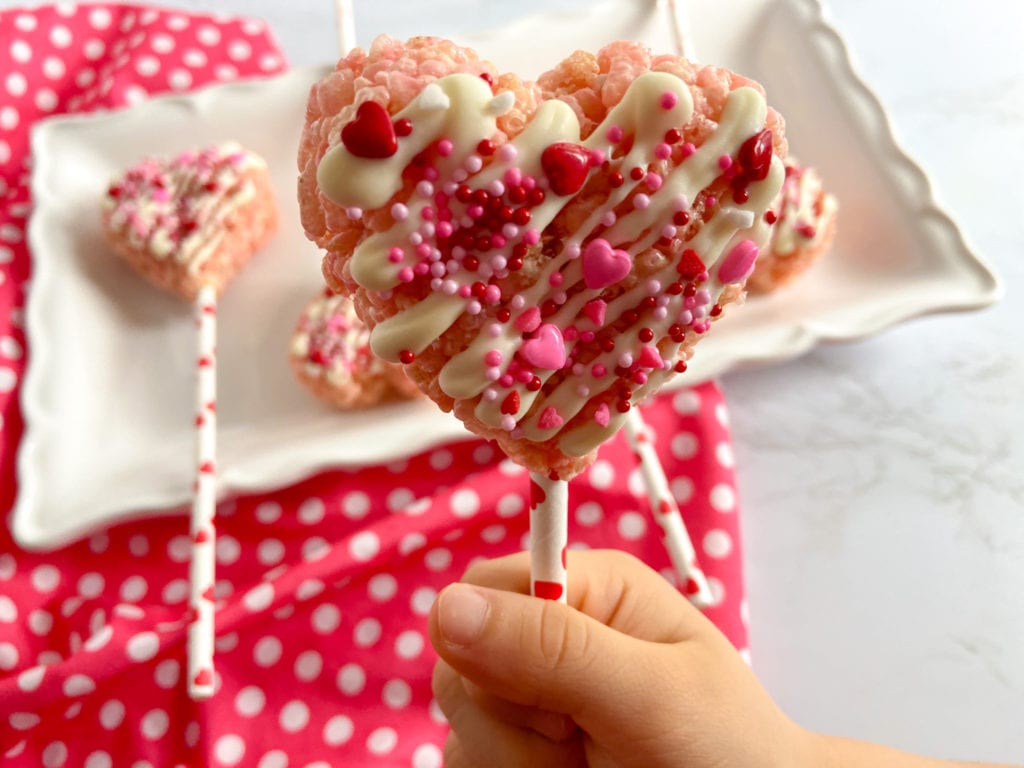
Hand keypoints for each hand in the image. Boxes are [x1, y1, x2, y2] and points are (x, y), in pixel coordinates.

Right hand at [428, 549, 810, 767]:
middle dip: (511, 720)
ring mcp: (533, 698)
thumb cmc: (725, 749)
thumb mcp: (650, 693)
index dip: (495, 643)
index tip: (553, 694)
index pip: (483, 587)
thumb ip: (554, 648)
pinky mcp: (520, 748)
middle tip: (582, 741)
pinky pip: (465, 760)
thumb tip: (446, 606)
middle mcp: (552, 635)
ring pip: (459, 723)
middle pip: (460, 661)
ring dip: (512, 761)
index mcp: (588, 589)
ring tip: (585, 767)